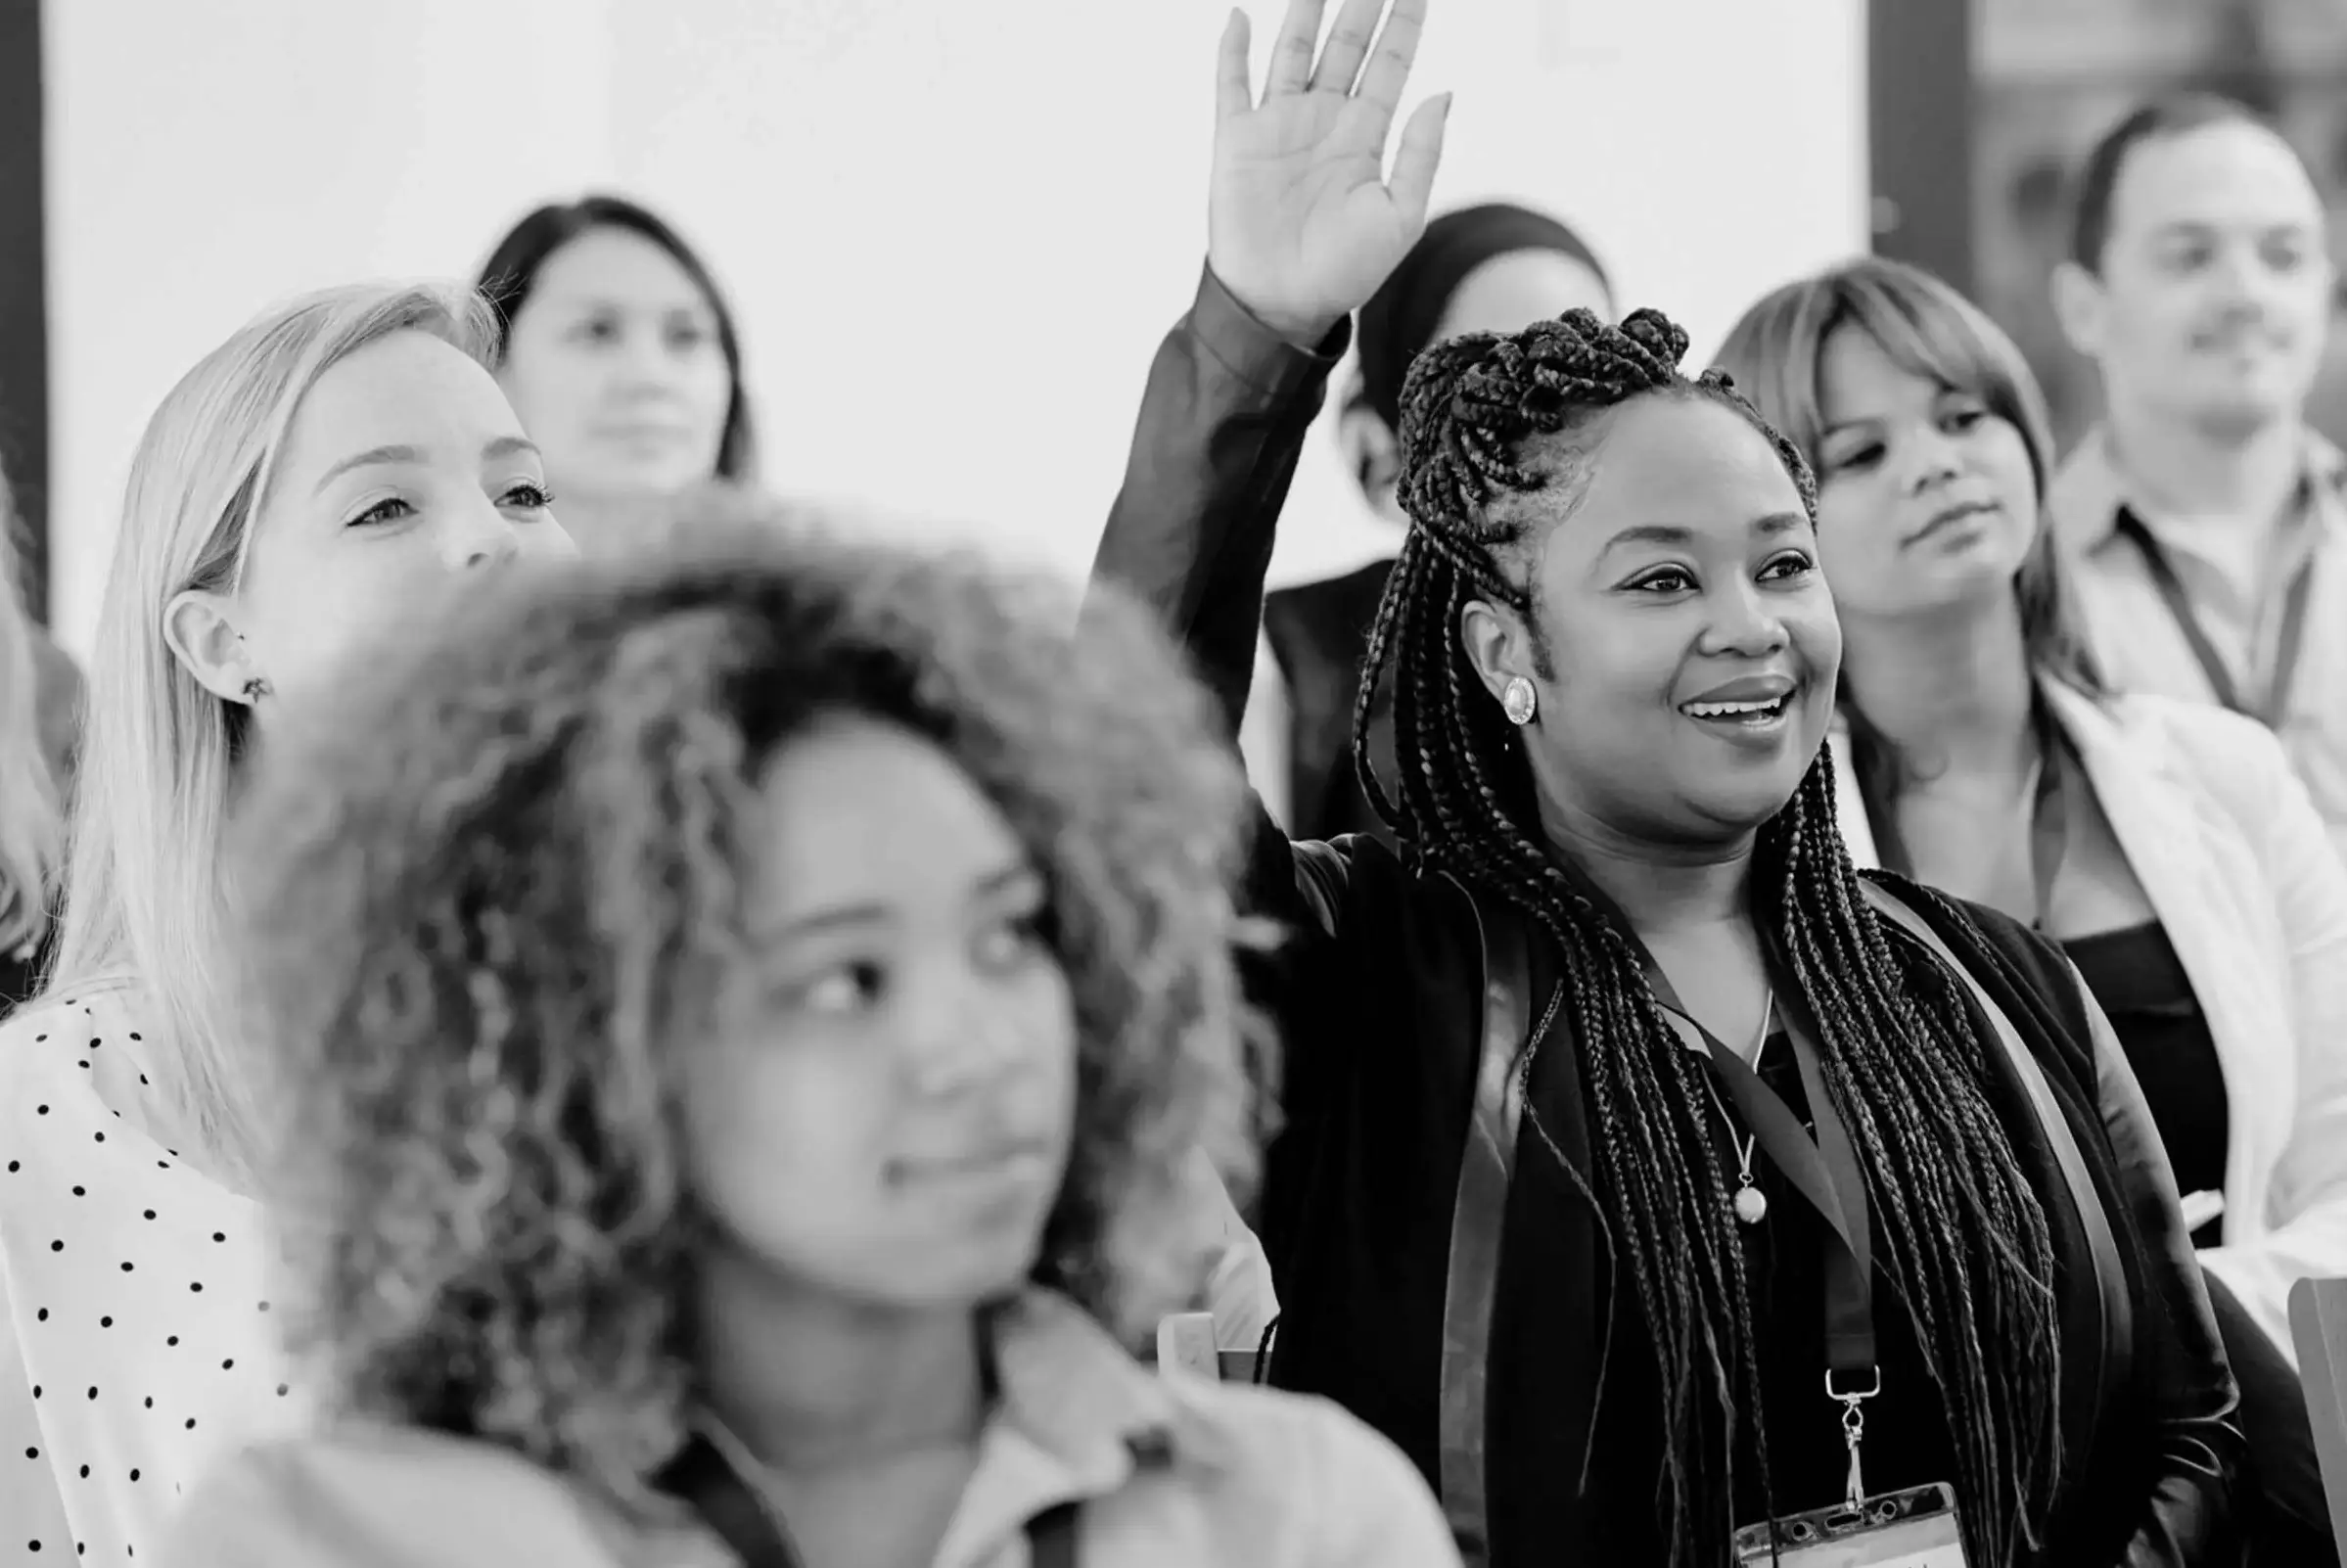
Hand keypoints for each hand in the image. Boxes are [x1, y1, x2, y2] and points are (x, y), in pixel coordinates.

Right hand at [1209, 0, 1449, 346]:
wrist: (1283, 304)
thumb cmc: (1345, 271)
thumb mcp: (1400, 215)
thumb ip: (1420, 153)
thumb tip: (1442, 92)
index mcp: (1364, 137)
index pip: (1389, 64)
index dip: (1403, 23)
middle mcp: (1322, 122)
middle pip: (1345, 45)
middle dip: (1361, 4)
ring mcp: (1278, 127)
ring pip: (1293, 50)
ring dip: (1305, 12)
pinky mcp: (1237, 141)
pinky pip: (1232, 84)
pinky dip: (1233, 50)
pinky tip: (1240, 16)